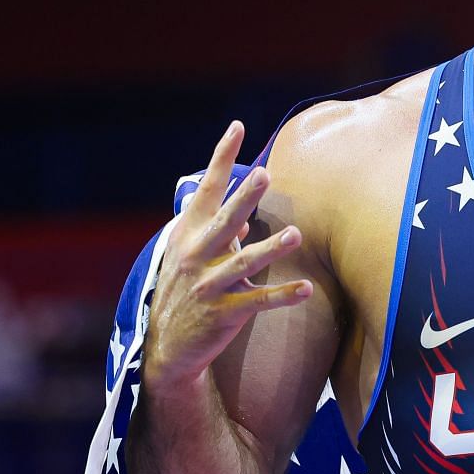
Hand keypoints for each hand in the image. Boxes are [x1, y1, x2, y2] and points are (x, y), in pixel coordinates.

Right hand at [142, 121, 314, 386]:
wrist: (167, 346)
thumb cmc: (184, 291)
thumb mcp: (189, 255)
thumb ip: (217, 232)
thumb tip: (247, 217)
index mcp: (189, 233)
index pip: (206, 188)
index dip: (221, 157)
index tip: (238, 127)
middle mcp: (196, 255)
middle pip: (224, 220)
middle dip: (244, 197)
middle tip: (265, 174)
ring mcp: (209, 285)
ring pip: (243, 263)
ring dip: (270, 248)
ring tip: (294, 234)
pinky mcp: (223, 314)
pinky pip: (258, 302)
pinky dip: (282, 295)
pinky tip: (307, 288)